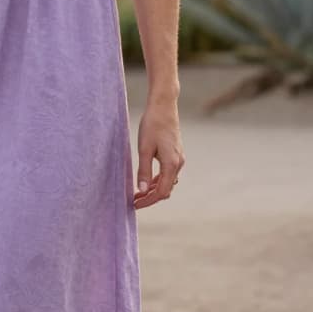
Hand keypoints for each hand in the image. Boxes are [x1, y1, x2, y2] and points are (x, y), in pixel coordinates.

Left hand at [133, 95, 184, 209]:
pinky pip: (168, 174)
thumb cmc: (152, 125)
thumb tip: (141, 191)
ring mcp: (179, 159)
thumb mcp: (144, 149)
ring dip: (153, 190)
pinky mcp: (176, 154)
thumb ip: (143, 171)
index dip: (148, 201)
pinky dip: (157, 180)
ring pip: (167, 182)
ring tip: (137, 193)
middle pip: (165, 189)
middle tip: (133, 201)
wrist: (164, 106)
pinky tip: (146, 182)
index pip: (161, 192)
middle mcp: (178, 163)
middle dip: (150, 198)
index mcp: (171, 164)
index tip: (134, 205)